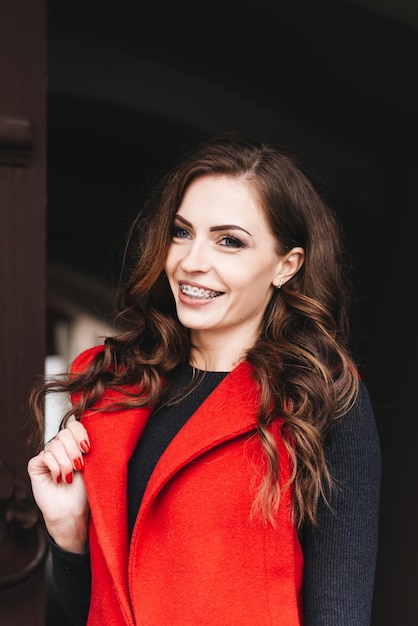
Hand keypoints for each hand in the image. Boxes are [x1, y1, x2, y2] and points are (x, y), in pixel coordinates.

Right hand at [27, 419, 90, 553]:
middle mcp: (59, 447)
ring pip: (54, 445)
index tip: (87, 448)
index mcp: (73, 444)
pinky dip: (55, 467)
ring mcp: (47, 456)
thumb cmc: (85, 490)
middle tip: (79, 466)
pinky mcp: (35, 465)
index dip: (79, 433)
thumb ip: (87, 446)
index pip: (73, 425)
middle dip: (74, 450)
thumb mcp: (91, 464)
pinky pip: (45, 456)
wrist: (74, 511)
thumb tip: (94, 427)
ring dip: (66, 463)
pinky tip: (58, 479)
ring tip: (69, 477)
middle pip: (64, 433)